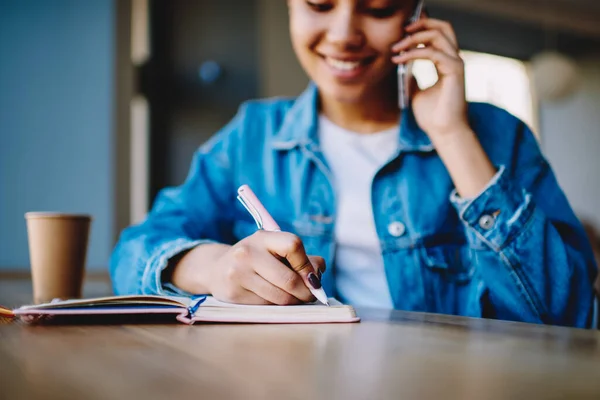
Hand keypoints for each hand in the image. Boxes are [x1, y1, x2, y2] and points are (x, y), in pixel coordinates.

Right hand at [171, 232, 325, 304]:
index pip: (293, 245)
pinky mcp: (234, 294)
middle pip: (289, 279)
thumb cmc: (255, 259)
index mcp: (262, 237)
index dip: (308, 265)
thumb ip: (300, 259)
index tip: (314, 277)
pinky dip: (278, 306)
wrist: (217, 269)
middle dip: (306, 292)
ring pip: (280, 297)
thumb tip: (318, 275)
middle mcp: (247, 253)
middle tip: (312, 296)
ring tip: (296, 299)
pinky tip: (276, 301)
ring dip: (295, 301)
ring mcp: (238, 274)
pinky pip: (267, 306)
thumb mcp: (273, 250)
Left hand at [392, 18, 469, 140]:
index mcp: (446, 64)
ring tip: (397, 47)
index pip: (437, 36)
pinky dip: (414, 53)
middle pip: (443, 27)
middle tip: (401, 30)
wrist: (443, 132)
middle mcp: (453, 60)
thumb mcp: (416, 93)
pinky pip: (433, 53)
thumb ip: (412, 78)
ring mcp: (455, 64)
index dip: (419, 31)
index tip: (400, 37)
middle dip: (421, 24)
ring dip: (414, 37)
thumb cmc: (433, 117)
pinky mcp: (454, 71)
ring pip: (439, 34)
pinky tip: (400, 59)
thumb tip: (402, 68)